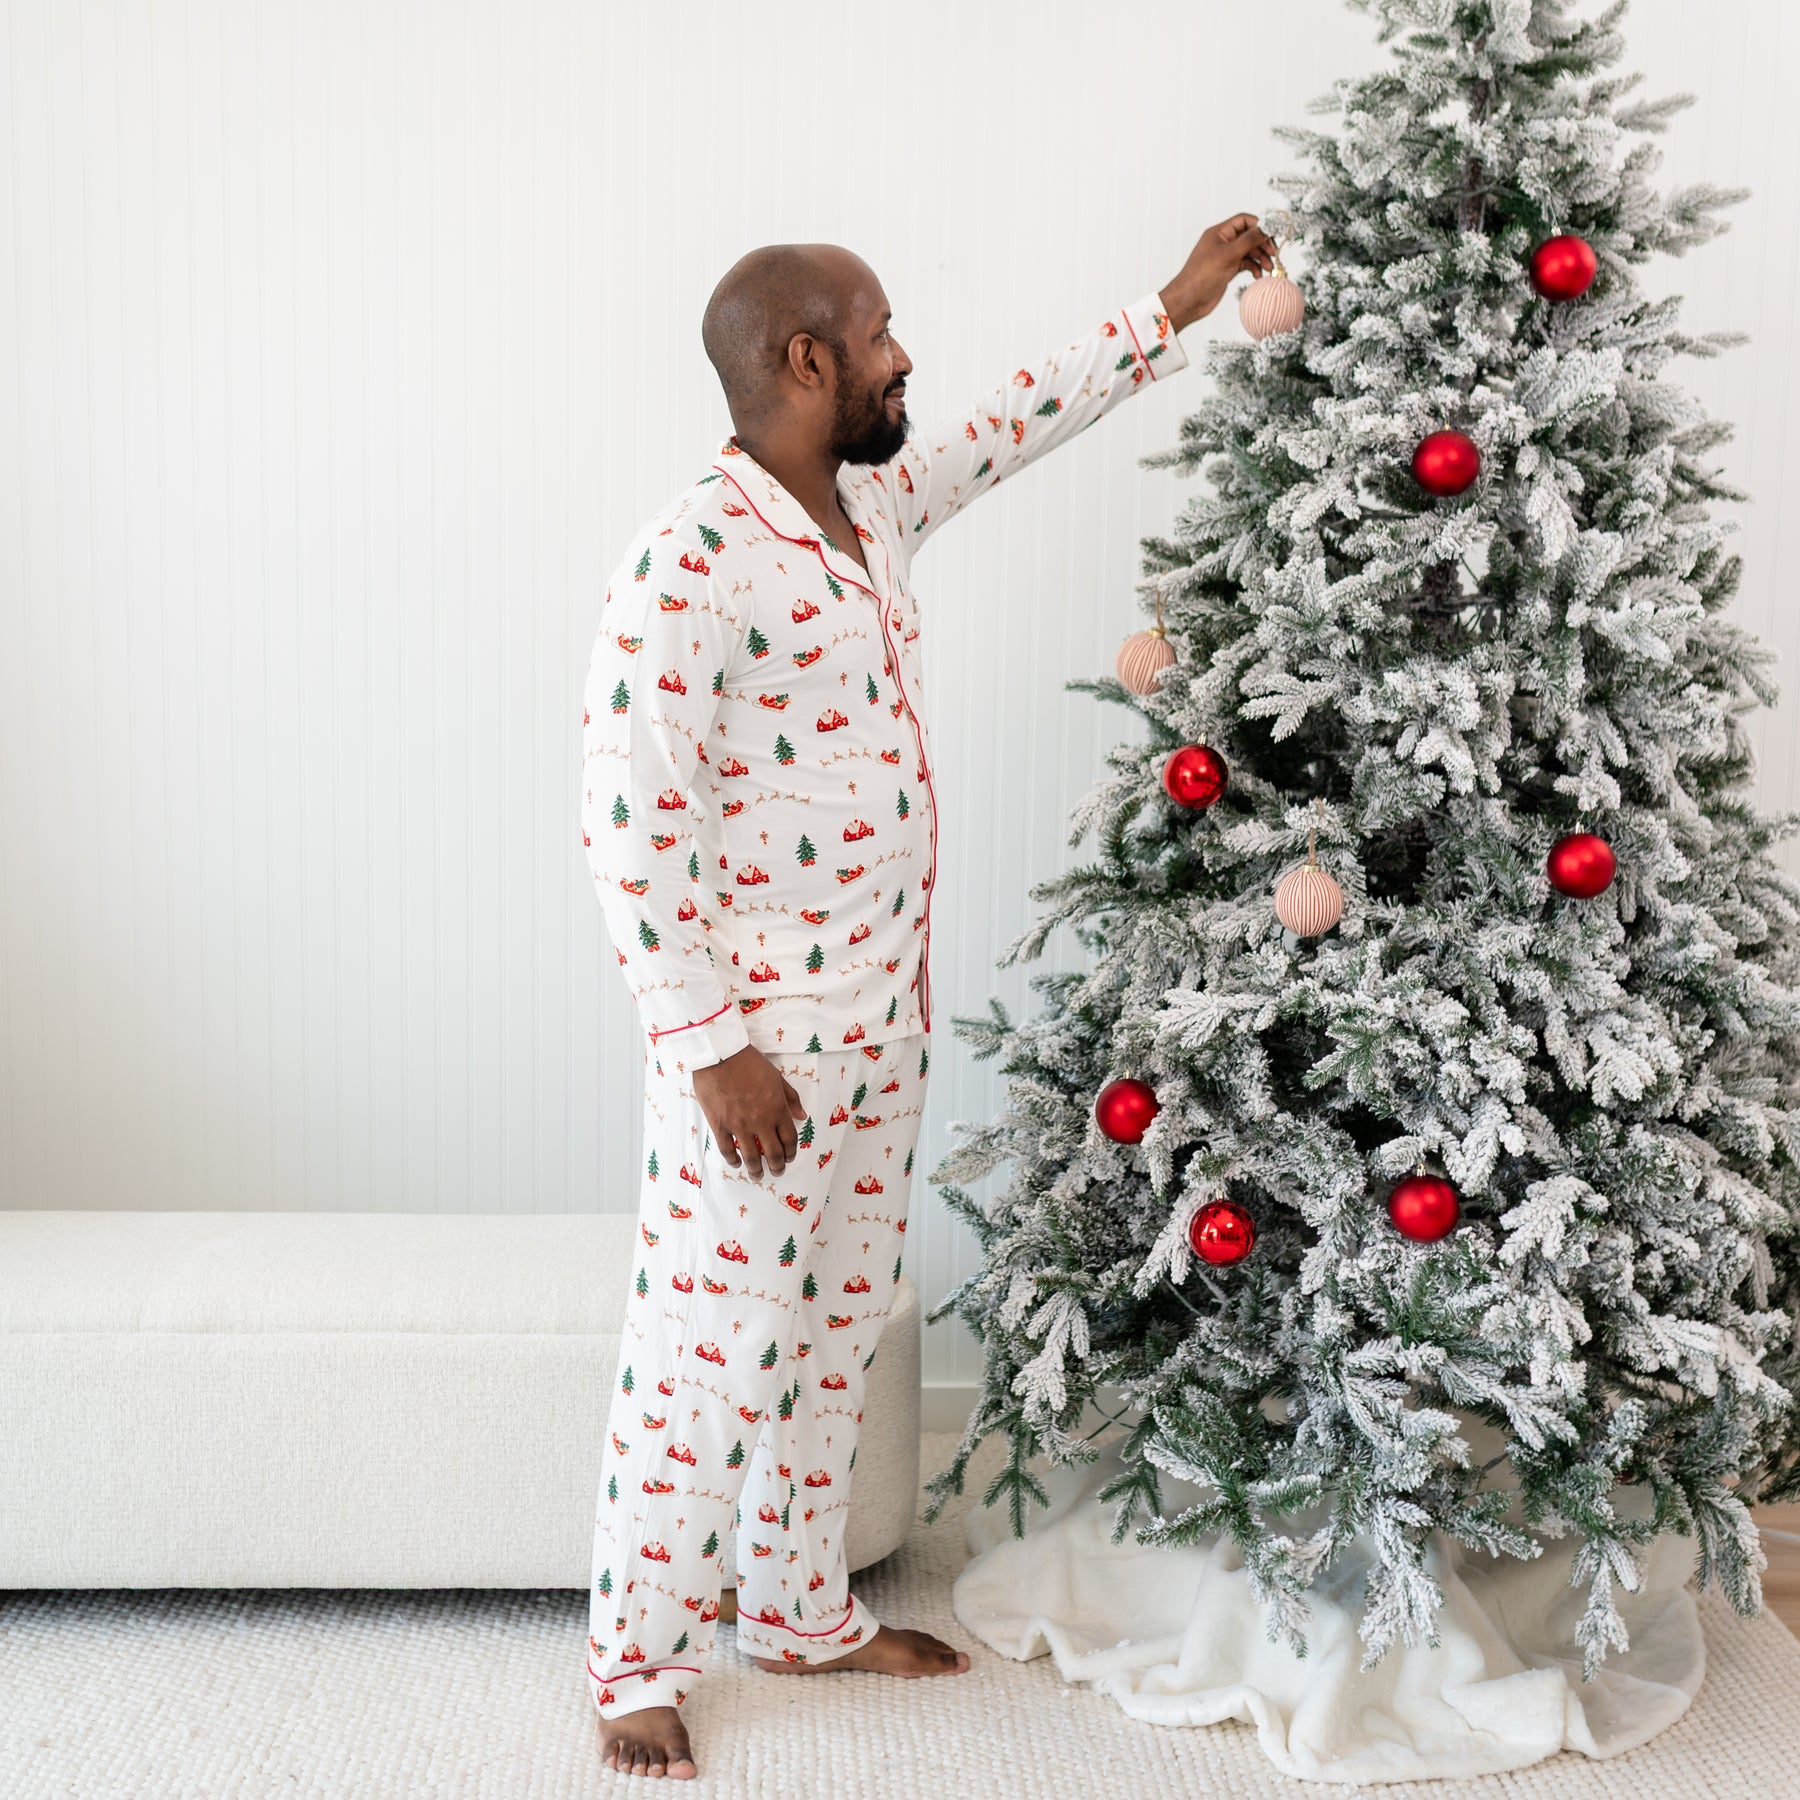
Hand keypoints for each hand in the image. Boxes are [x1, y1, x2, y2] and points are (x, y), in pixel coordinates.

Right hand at [692, 1043, 809, 1180]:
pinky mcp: (719, 1125)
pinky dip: (733, 1160)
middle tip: (777, 1172)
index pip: (789, 1139)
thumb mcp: (776, 1077)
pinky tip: (737, 1164)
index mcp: (777, 1109)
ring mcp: (739, 1125)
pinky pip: (727, 1150)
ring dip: (756, 1170)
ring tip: (757, 1176)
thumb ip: (790, 1098)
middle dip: (778, 1167)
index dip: (791, 1153)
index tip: (790, 1158)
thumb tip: (802, 1115)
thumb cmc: (749, 1062)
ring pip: (751, 1157)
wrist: (720, 1055)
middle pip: (773, 1153)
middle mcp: (761, 1121)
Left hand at [1160, 213, 1278, 332]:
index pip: (1244, 220)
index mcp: (1219, 232)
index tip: (1272, 235)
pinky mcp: (1227, 269)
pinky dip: (1254, 268)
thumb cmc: (1202, 276)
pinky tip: (1258, 275)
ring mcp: (1225, 256)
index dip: (1260, 226)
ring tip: (1268, 268)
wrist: (1188, 301)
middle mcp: (1222, 242)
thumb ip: (1249, 240)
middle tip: (1274, 254)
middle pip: (1249, 236)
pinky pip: (1245, 264)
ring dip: (1260, 258)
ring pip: (1249, 251)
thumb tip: (1266, 228)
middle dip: (1262, 244)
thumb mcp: (1228, 255)